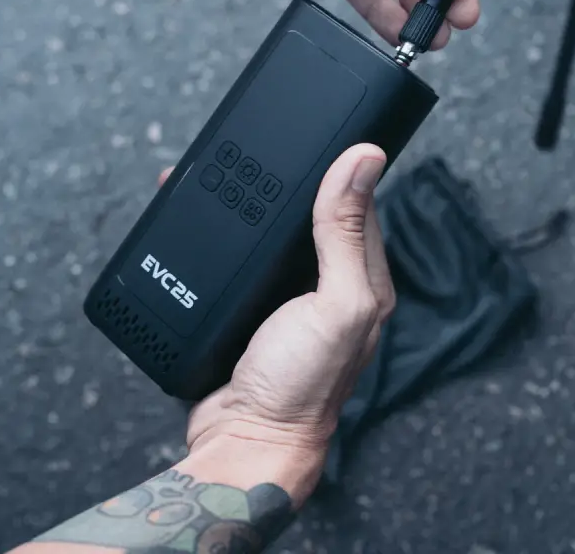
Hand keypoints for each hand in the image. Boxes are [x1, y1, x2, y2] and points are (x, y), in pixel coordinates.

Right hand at [158, 144, 391, 491]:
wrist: (242, 440)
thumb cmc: (301, 386)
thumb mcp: (336, 301)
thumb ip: (346, 232)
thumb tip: (364, 159)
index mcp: (363, 278)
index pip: (359, 204)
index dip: (341, 168)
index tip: (319, 134)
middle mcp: (329, 284)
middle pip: (313, 215)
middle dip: (289, 181)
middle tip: (264, 147)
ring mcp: (289, 296)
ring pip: (273, 233)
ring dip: (252, 203)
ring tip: (229, 172)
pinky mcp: (253, 306)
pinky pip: (242, 257)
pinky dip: (228, 234)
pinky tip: (210, 219)